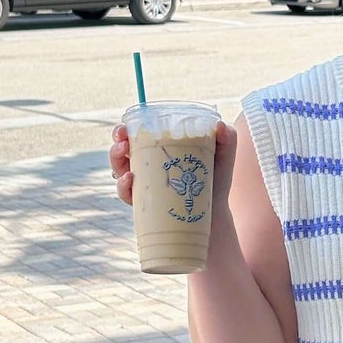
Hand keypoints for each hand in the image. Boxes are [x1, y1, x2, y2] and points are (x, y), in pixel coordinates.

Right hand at [110, 121, 238, 210]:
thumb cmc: (215, 181)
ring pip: (119, 170)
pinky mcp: (144, 204)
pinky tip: (130, 179)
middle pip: (122, 149)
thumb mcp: (223, 157)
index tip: (126, 126)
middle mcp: (147, 165)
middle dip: (117, 142)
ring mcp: (144, 185)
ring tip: (124, 157)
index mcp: (160, 149)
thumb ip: (226, 139)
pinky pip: (127, 194)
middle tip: (123, 141)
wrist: (214, 216)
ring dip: (116, 161)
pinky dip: (123, 186)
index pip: (137, 134)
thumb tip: (220, 126)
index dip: (126, 128)